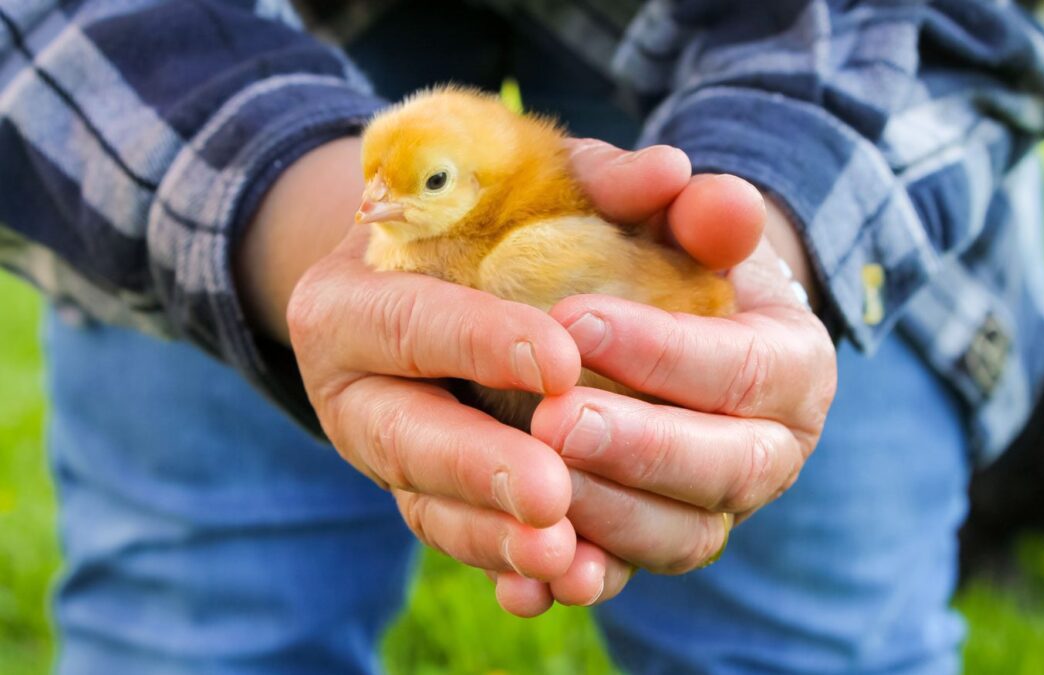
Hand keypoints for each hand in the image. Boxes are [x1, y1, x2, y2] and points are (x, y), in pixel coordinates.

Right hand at [239, 139, 581, 611]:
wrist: (428, 274)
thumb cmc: (479, 217)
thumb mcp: (525, 180)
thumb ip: (598, 177)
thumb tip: (677, 175)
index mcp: (352, 295)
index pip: (410, 320)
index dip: (481, 341)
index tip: (563, 359)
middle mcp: (352, 387)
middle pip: (402, 435)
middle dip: (479, 467)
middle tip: (551, 492)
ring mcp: (385, 452)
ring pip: (430, 509)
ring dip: (500, 538)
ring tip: (567, 558)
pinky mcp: (422, 494)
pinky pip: (459, 541)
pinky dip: (508, 565)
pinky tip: (563, 583)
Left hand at [491, 142, 837, 612]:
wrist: (665, 325)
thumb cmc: (670, 261)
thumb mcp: (673, 218)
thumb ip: (678, 200)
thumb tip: (673, 173)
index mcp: (794, 364)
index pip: (747, 367)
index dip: (665, 350)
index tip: (573, 321)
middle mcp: (771, 449)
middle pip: (728, 468)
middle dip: (641, 448)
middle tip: (555, 421)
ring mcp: (716, 507)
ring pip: (679, 536)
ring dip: (606, 518)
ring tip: (532, 482)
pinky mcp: (660, 542)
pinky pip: (627, 575)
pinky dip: (578, 579)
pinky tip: (523, 579)